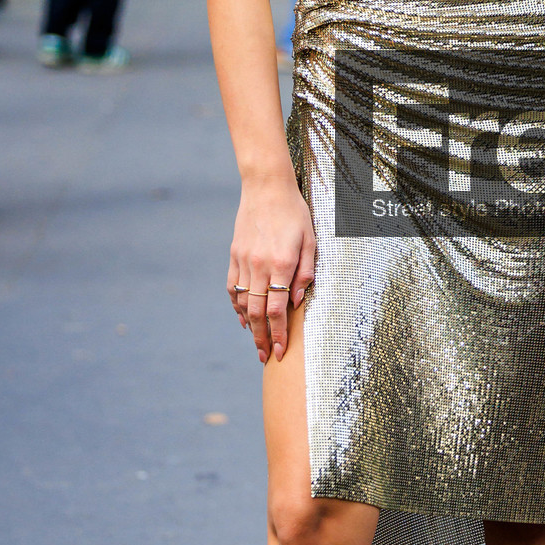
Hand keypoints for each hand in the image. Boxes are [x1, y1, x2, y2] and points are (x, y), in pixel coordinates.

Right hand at [228, 171, 316, 364]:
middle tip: (265, 357)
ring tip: (256, 343)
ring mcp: (243, 260)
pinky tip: (243, 318)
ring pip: (243, 302)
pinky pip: (233, 286)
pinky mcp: (234, 255)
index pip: (278, 310)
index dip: (279, 334)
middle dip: (262, 338)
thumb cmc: (295, 213)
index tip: (279, 353)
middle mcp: (259, 265)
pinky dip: (236, 305)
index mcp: (281, 263)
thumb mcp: (311, 240)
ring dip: (249, 326)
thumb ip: (305, 273)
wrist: (266, 187)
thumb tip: (296, 303)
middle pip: (258, 312)